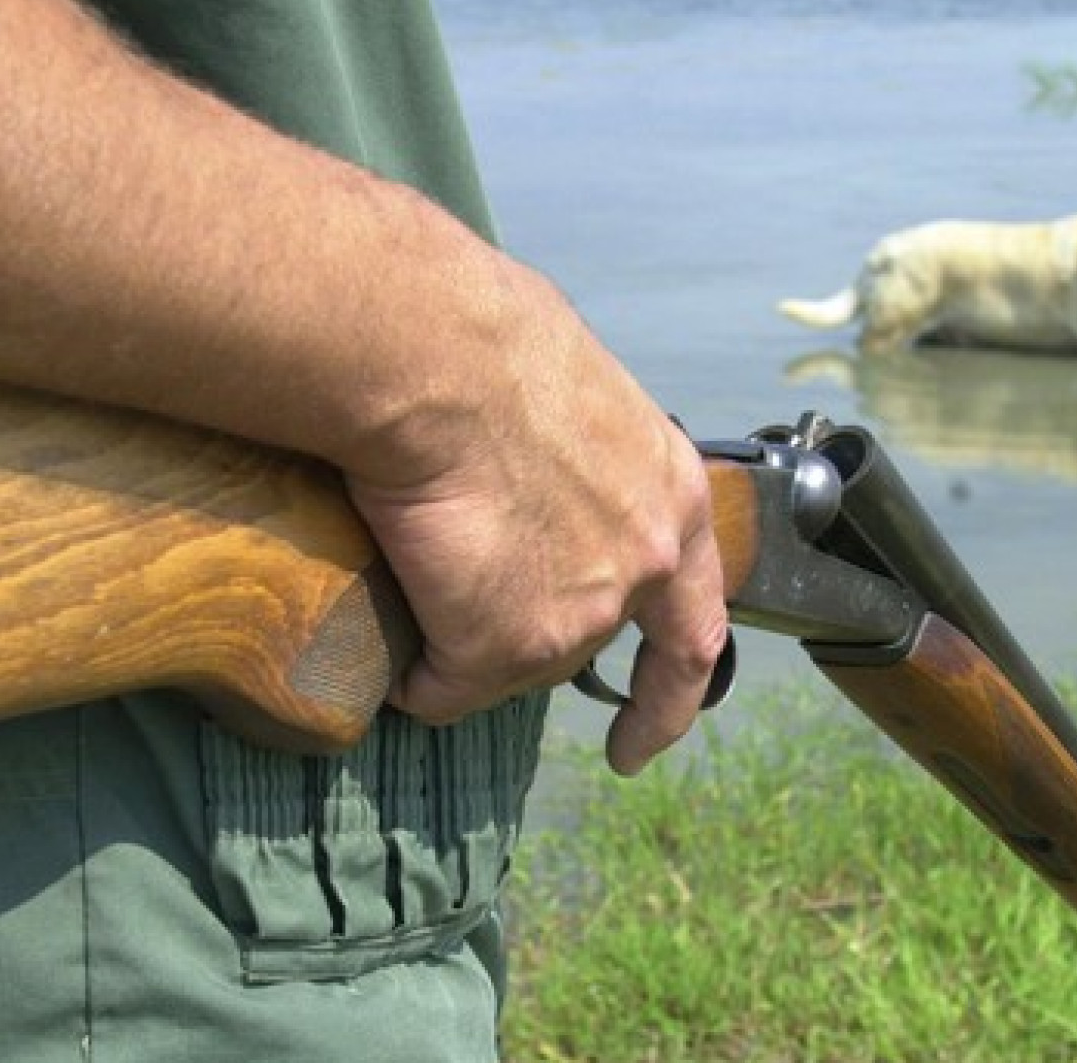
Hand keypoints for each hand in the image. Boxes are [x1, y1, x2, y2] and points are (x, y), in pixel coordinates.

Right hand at [345, 268, 729, 775]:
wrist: (435, 360)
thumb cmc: (484, 339)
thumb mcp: (567, 393)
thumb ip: (570, 454)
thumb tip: (524, 463)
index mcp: (671, 494)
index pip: (694, 621)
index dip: (670, 690)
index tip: (644, 736)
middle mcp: (643, 564)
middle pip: (582, 642)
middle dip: (528, 644)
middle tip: (473, 638)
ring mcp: (579, 613)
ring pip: (511, 664)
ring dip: (462, 648)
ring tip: (409, 597)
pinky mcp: (502, 644)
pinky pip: (441, 687)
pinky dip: (411, 677)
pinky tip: (382, 639)